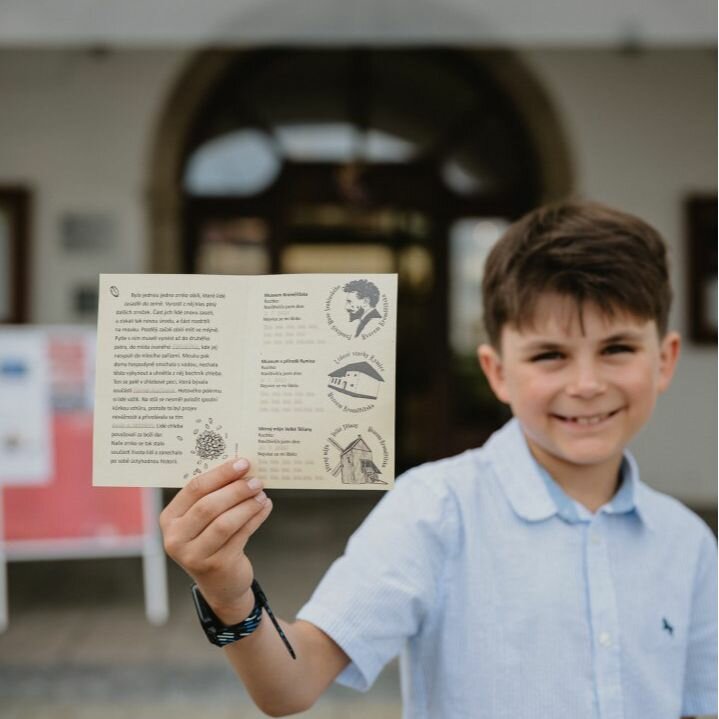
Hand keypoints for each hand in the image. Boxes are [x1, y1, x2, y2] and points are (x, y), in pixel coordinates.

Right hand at [160, 458, 272, 619]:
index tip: (242, 463)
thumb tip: (241, 467)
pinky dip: (255, 518)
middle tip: (256, 480)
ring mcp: (194, 555)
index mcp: (170, 519)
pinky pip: (240, 535)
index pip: (194, 489)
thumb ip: (213, 495)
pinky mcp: (216, 566)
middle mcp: (176, 538)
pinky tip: (264, 507)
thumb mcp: (203, 520)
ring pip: (225, 522)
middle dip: (236, 489)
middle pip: (208, 505)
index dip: (220, 474)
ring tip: (262, 494)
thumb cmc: (212, 540)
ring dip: (247, 504)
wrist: (220, 582)